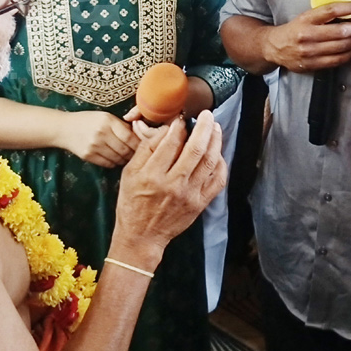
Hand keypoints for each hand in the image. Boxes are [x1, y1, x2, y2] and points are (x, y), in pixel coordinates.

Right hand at [56, 110, 138, 166]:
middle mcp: (101, 133)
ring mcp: (94, 146)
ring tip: (124, 156)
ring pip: (118, 158)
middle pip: (125, 150)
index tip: (143, 147)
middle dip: (133, 154)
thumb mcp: (105, 117)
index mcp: (108, 121)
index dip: (139, 144)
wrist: (64, 128)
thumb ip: (121, 126)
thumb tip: (140, 137)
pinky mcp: (88, 156)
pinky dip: (114, 163)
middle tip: (136, 155)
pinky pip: (108, 164)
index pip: (130, 137)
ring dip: (124, 160)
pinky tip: (113, 158)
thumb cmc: (88, 121)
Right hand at [112, 111, 225, 268]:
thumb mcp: (129, 173)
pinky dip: (221, 164)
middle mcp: (173, 184)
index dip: (178, 126)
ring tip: (215, 128)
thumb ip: (146, 150)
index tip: (181, 118)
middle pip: (195, 149)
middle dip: (203, 128)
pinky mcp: (200, 203)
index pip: (170, 143)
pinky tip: (218, 153)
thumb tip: (165, 130)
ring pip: (209, 162)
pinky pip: (217, 180)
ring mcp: (190, 195)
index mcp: (152, 175)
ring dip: (215, 141)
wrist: (142, 235)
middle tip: (206, 115)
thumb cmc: (132, 202)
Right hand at [264, 1, 350, 72]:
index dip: (350, 8)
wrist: (274, 47)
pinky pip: (338, 60)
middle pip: (341, 31)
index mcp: (305, 19)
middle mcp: (306, 35)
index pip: (331, 11)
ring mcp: (309, 51)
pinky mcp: (312, 64)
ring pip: (342, 46)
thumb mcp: (306, 17)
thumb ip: (327, 15)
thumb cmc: (295, 29)